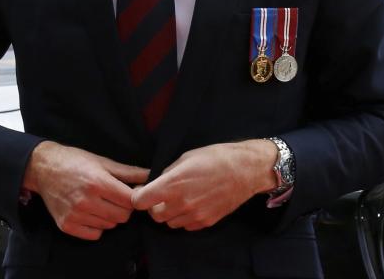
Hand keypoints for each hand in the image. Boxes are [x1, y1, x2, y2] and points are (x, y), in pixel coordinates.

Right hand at [23, 141, 148, 240]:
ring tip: (102, 202)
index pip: (130, 201)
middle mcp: (87, 201)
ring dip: (111, 216)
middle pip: (122, 216)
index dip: (136, 197)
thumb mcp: (103, 162)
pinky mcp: (66, 225)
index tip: (132, 192)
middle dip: (124, 207)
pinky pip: (94, 234)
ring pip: (110, 225)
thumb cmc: (76, 161)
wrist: (44, 169)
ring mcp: (75, 215)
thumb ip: (128, 172)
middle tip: (117, 198)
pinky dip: (97, 226)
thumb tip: (151, 175)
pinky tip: (92, 212)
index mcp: (98, 183)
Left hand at [131, 140, 277, 230]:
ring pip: (170, 223)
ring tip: (180, 199)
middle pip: (154, 216)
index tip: (142, 190)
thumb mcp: (187, 157)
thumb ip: (168, 172)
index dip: (138, 195)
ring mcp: (194, 215)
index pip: (140, 201)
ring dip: (170, 213)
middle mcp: (182, 203)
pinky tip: (192, 204)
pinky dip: (184, 218)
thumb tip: (156, 182)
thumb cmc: (216, 157)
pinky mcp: (205, 222)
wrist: (245, 170)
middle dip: (154, 206)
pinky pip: (185, 226)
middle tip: (161, 195)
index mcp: (173, 184)